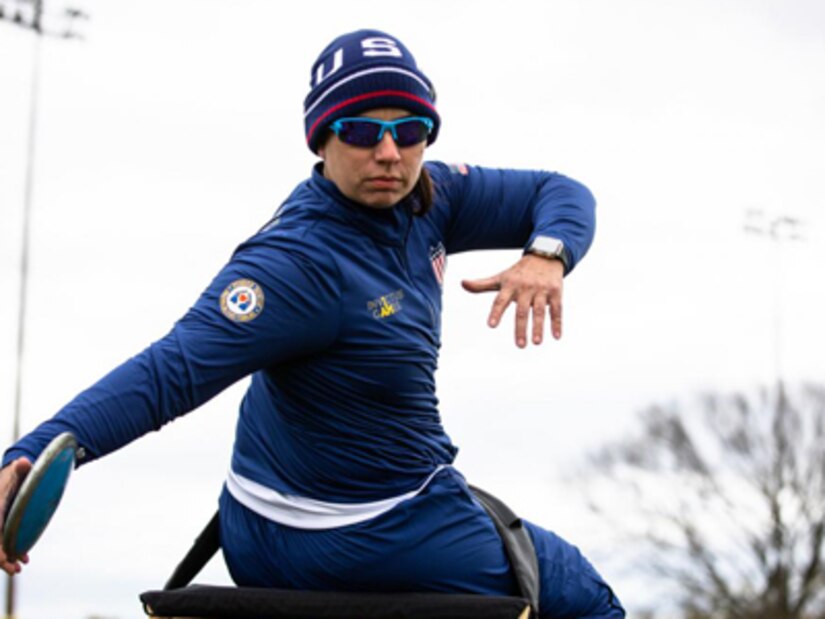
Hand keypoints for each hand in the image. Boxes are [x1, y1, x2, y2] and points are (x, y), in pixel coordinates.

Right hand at [1, 457, 32, 574]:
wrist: (11, 475)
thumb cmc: (16, 473)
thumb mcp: (20, 471)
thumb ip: (22, 469)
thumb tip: (24, 461)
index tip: (5, 557)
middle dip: (1, 557)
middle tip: (16, 568)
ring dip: (6, 557)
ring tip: (21, 566)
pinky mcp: (3, 526)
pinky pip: (3, 540)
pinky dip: (11, 550)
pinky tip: (24, 557)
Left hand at [462, 254, 563, 347]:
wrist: (544, 255)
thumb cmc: (518, 272)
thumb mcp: (501, 277)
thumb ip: (482, 284)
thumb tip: (462, 283)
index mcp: (510, 285)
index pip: (500, 300)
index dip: (496, 312)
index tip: (491, 325)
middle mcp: (525, 288)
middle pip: (522, 311)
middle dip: (521, 328)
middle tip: (520, 346)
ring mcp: (541, 290)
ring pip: (540, 311)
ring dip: (538, 327)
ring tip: (536, 343)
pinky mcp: (556, 291)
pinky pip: (557, 309)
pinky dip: (557, 323)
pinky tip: (556, 336)